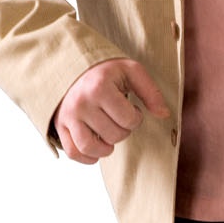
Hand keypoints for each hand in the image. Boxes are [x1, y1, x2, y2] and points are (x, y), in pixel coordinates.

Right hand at [53, 58, 170, 164]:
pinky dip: (87, 157)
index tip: (131, 108)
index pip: (128, 120)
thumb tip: (164, 115)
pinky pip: (73, 152)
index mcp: (99, 87)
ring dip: (106, 148)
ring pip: (90, 147)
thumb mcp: (131, 71)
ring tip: (109, 135)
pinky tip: (97, 148)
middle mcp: (81, 102)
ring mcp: (68, 115)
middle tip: (118, 118)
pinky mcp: (59, 125)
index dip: (136, 118)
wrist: (72, 65)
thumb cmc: (105, 70)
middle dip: (123, 130)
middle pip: (112, 135)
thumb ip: (151, 91)